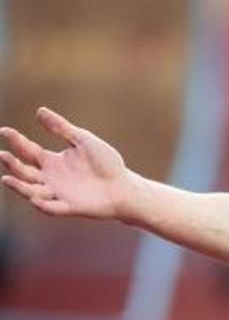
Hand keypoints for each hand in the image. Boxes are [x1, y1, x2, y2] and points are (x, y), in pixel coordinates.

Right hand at [0, 107, 133, 218]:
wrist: (125, 185)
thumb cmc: (107, 163)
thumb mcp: (83, 140)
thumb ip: (62, 128)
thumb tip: (40, 111)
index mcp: (53, 162)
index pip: (28, 151)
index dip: (16, 141)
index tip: (4, 130)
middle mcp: (51, 178)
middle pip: (25, 172)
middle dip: (13, 164)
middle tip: (3, 154)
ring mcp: (59, 194)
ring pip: (33, 191)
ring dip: (20, 187)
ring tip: (6, 178)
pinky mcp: (71, 207)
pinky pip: (53, 208)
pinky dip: (43, 205)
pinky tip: (34, 199)